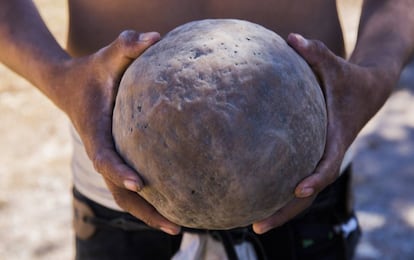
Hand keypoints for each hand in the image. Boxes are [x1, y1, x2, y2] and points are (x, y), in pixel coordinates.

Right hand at [53, 30, 180, 234]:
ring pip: (126, 194)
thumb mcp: (107, 56)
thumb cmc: (94, 71)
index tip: (140, 184)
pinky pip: (132, 184)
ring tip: (183, 226)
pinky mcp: (117, 158)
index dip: (118, 171)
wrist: (71, 86)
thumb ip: (126, 45)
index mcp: (95, 131)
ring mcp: (109, 158)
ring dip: (150, 213)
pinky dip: (150, 198)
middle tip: (177, 226)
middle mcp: (101, 151)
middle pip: (119, 190)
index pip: (104, 156)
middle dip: (145, 211)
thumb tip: (155, 37)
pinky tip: (177, 202)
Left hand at [253, 33, 393, 233]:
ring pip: (303, 194)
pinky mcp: (313, 157)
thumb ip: (315, 52)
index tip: (296, 190)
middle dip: (286, 212)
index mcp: (336, 137)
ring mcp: (320, 159)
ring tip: (252, 225)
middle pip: (310, 193)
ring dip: (281, 212)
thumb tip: (291, 37)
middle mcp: (328, 154)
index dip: (315, 178)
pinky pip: (298, 181)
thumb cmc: (348, 78)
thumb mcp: (335, 64)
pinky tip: (257, 200)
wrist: (368, 89)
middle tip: (258, 227)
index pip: (327, 164)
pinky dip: (281, 196)